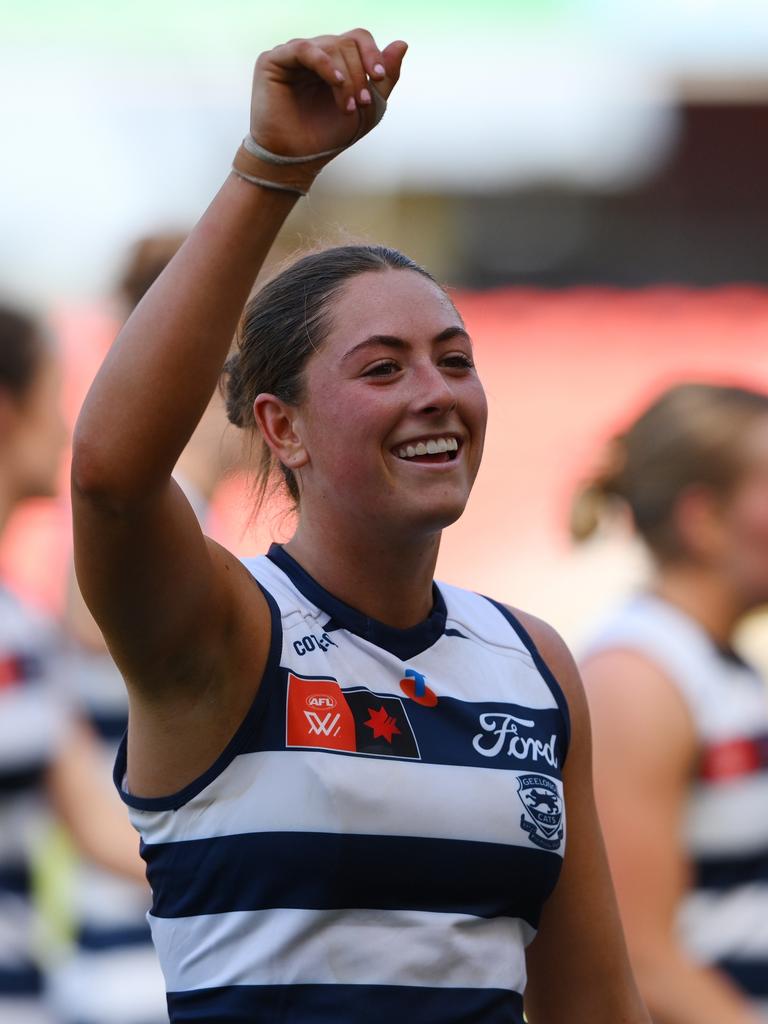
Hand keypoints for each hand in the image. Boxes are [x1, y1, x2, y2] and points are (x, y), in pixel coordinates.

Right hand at [249, 29, 406, 158]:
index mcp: (334, 61)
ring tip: (349, 107)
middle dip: (360, 75)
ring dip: (347, 77)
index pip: (358, 39)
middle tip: (362, 104)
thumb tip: (402, 43)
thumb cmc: (328, 137)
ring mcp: (293, 55)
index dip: (372, 53)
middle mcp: (314, 54)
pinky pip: (305, 49)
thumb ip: (385, 78)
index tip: (379, 77)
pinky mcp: (273, 60)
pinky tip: (337, 81)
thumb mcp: (368, 109)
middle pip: (347, 43)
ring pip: (331, 47)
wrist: (297, 161)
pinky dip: (325, 64)